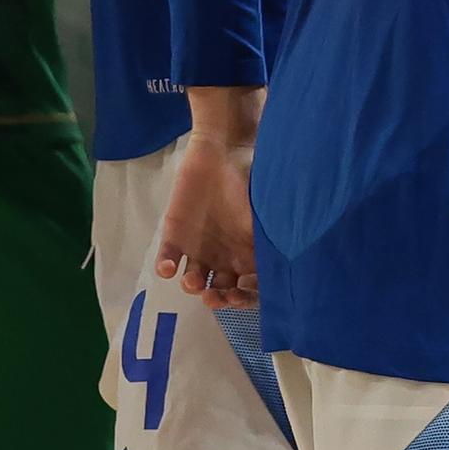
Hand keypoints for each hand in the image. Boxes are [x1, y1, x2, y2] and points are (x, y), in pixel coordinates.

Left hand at [156, 121, 260, 309]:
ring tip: (193, 282)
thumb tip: (282, 271)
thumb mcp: (263, 215)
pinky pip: (168, 258)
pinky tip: (169, 268)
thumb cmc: (248, 181)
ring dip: (193, 286)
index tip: (240, 294)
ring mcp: (197, 249)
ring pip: (194, 280)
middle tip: (214, 297)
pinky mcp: (175, 235)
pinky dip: (166, 266)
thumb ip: (267, 244)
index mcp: (246, 256)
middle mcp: (222, 258)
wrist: (222, 150)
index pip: (246, 290)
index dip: (243, 298)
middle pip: (219, 291)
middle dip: (217, 299)